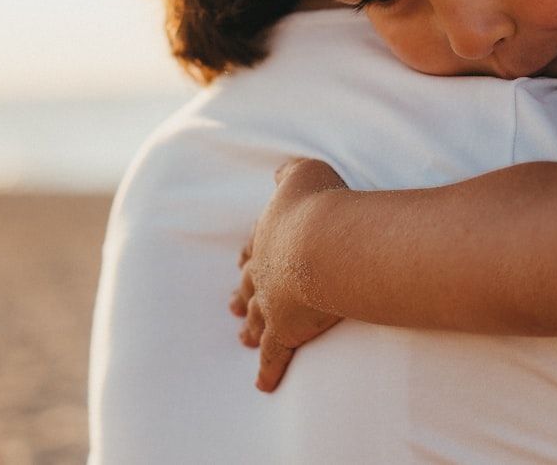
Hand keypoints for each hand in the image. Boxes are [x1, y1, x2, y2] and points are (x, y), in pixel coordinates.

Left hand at [230, 157, 347, 390]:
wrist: (324, 242)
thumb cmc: (319, 204)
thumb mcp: (303, 173)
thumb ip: (289, 172)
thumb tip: (279, 172)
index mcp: (268, 234)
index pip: (255, 246)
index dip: (250, 253)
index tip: (243, 261)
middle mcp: (264, 269)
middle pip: (248, 284)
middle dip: (241, 293)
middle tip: (232, 305)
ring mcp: (271, 302)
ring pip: (255, 319)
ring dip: (249, 328)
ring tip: (242, 337)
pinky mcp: (285, 331)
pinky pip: (273, 355)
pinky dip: (268, 370)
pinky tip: (263, 384)